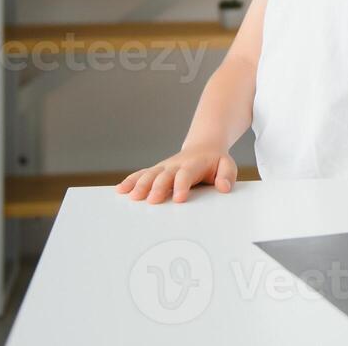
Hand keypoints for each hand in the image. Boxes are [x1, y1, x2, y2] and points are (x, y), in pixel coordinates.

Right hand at [115, 145, 237, 203]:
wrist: (204, 146)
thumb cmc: (216, 161)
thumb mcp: (227, 165)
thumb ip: (227, 175)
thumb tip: (224, 187)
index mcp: (193, 164)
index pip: (186, 175)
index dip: (182, 186)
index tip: (179, 199)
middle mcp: (176, 165)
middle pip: (164, 176)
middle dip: (157, 188)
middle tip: (151, 200)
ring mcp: (164, 167)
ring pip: (150, 175)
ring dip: (140, 185)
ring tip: (132, 197)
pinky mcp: (157, 171)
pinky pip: (141, 174)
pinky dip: (130, 181)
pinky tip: (120, 190)